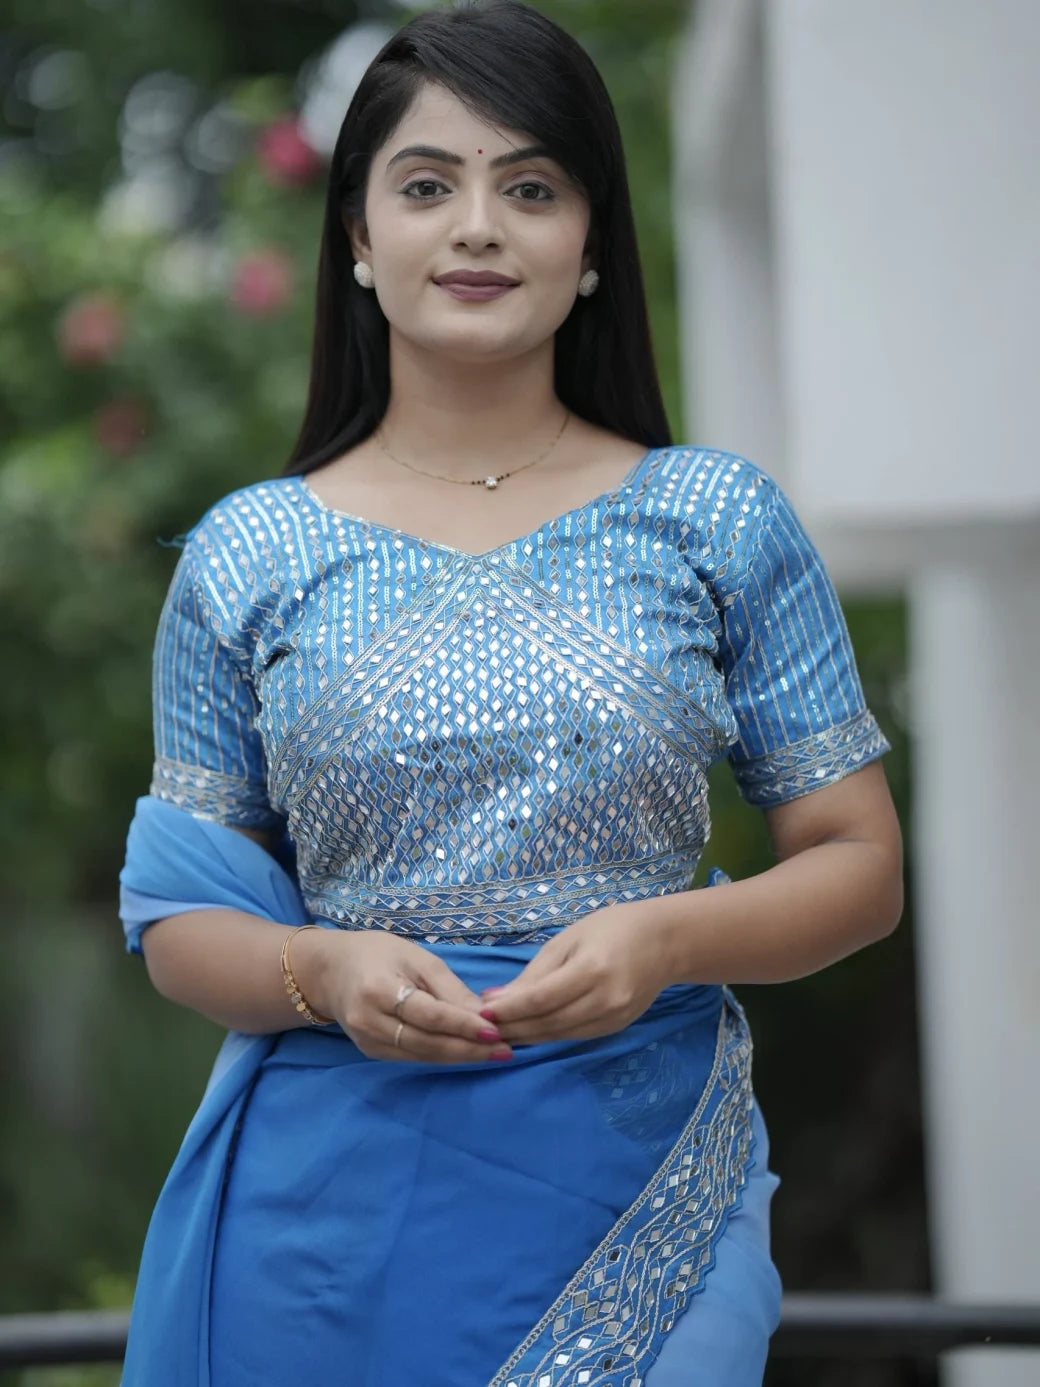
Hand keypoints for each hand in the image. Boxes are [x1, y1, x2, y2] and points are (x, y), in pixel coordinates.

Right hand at [296, 929, 514, 1063]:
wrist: (331, 970)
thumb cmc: (379, 954)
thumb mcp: (416, 957)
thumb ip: (448, 987)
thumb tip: (484, 1015)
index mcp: (378, 989)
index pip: (429, 1014)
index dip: (463, 1025)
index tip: (496, 1031)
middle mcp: (369, 1020)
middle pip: (427, 1042)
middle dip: (469, 1048)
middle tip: (506, 1051)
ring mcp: (367, 1040)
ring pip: (422, 1054)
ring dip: (460, 1056)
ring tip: (495, 1054)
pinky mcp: (370, 1052)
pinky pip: (412, 1057)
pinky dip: (441, 1056)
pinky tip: (466, 1052)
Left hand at [476, 903, 676, 1045]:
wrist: (664, 942)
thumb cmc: (612, 928)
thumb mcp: (568, 939)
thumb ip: (536, 971)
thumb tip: (498, 998)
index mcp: (592, 969)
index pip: (541, 998)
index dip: (509, 1009)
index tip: (481, 1011)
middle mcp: (605, 999)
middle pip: (549, 1022)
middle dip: (512, 1027)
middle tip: (481, 1027)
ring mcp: (614, 1018)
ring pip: (560, 1035)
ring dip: (526, 1036)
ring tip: (499, 1032)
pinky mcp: (617, 1028)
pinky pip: (575, 1036)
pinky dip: (549, 1036)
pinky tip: (528, 1032)